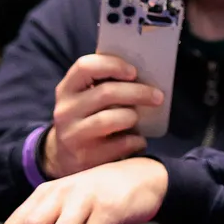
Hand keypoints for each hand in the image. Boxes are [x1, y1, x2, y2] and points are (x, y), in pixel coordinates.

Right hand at [45, 54, 163, 178]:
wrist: (65, 158)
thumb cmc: (86, 120)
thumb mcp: (84, 99)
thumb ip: (103, 84)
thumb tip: (143, 75)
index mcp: (67, 90)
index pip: (85, 66)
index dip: (113, 65)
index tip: (134, 72)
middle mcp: (66, 111)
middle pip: (106, 93)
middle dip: (138, 92)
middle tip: (158, 96)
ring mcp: (74, 135)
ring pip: (112, 118)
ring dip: (132, 117)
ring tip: (138, 120)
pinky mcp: (86, 158)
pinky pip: (122, 144)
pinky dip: (136, 140)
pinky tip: (138, 140)